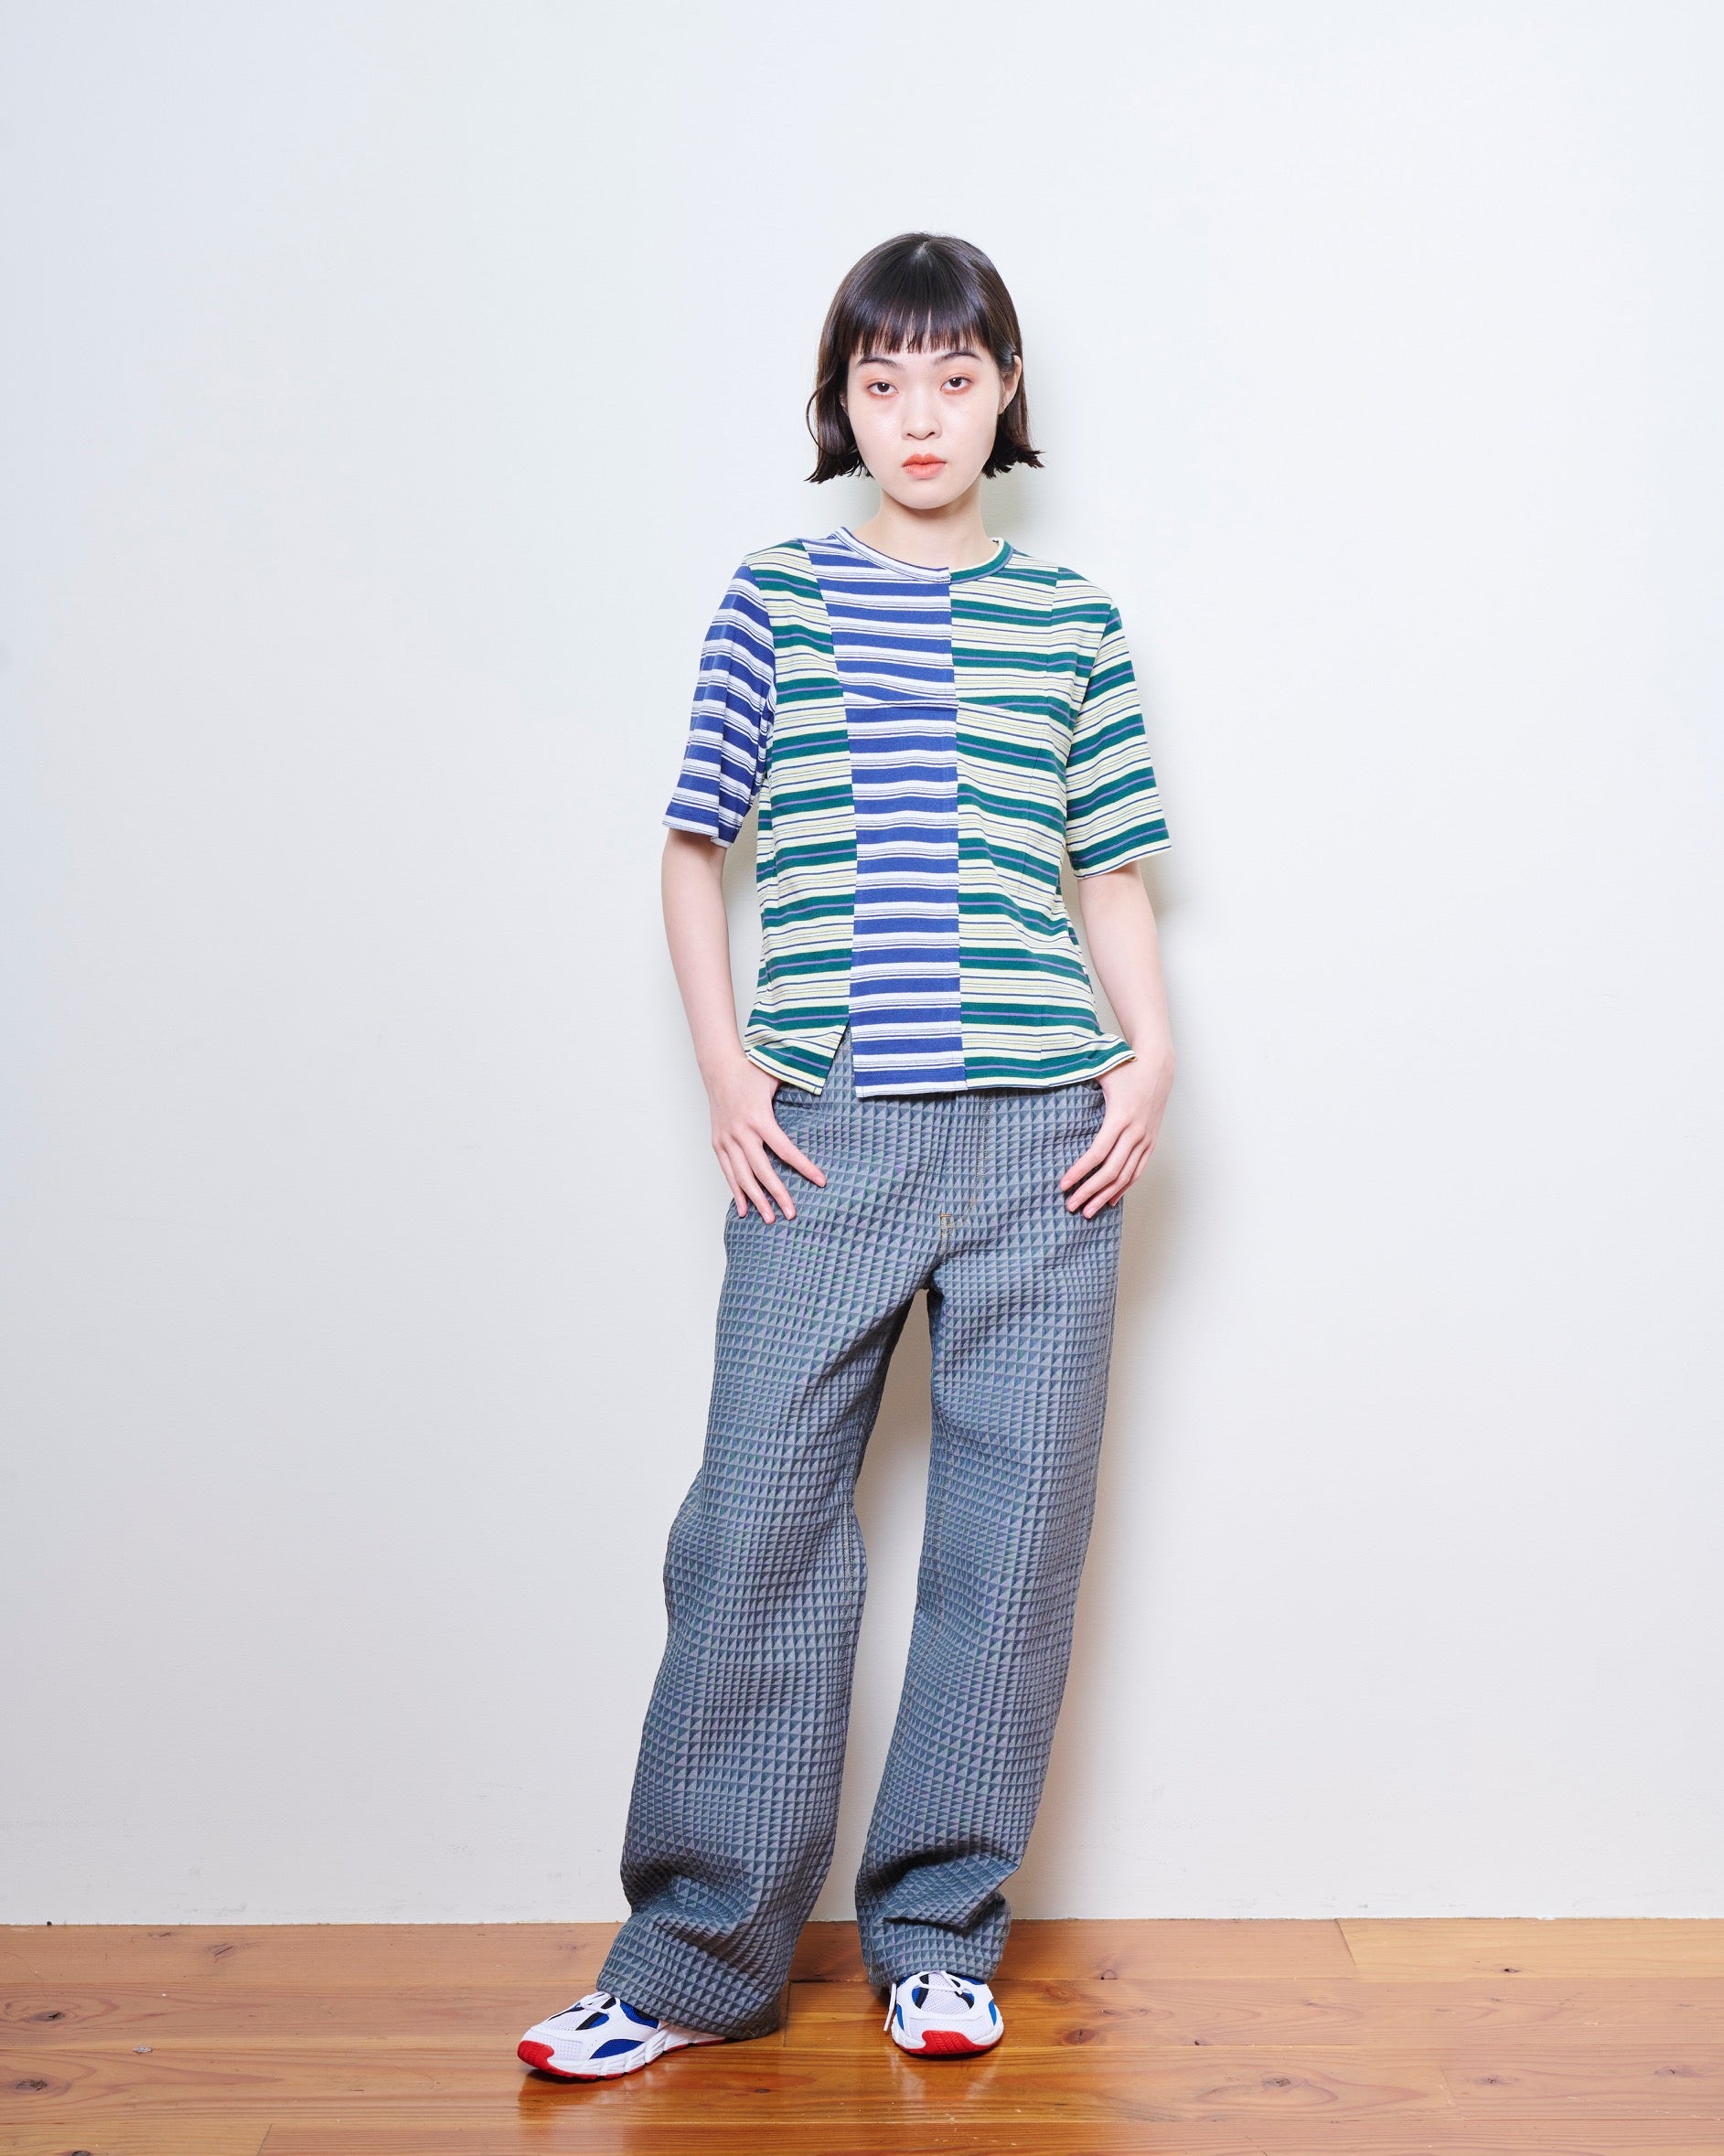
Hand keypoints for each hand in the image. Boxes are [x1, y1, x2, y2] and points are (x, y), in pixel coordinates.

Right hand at [707, 1052, 827, 1223]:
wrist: (718, 1067)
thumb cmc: (750, 1071)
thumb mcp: (776, 1077)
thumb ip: (800, 1086)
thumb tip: (828, 1089)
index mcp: (759, 1118)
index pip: (785, 1149)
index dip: (804, 1167)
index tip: (821, 1181)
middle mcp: (741, 1132)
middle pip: (762, 1171)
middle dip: (778, 1194)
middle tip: (792, 1214)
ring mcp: (726, 1140)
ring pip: (742, 1177)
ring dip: (756, 1200)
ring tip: (770, 1219)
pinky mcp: (718, 1143)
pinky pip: (728, 1172)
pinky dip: (736, 1192)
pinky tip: (744, 1209)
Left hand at [1059, 1043, 1174, 1217]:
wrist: (1158, 1067)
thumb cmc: (1126, 1068)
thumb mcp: (1101, 1072)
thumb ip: (1076, 1078)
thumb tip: (1048, 1078)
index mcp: (1120, 1117)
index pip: (1097, 1153)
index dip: (1080, 1172)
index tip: (1064, 1184)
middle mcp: (1135, 1133)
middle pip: (1111, 1171)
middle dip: (1089, 1191)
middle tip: (1071, 1205)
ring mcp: (1145, 1139)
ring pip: (1125, 1176)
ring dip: (1105, 1195)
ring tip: (1088, 1211)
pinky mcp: (1151, 1142)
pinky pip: (1138, 1171)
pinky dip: (1124, 1187)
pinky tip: (1110, 1199)